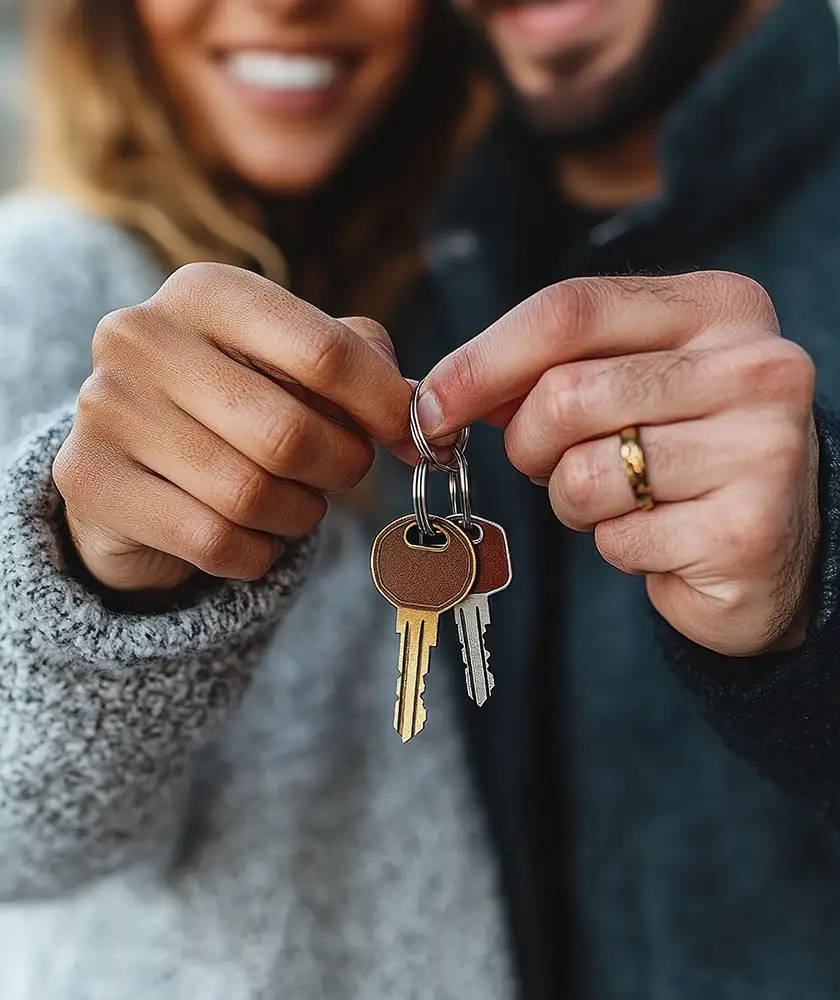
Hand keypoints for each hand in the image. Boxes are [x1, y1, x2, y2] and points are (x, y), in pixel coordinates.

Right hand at [54, 263, 411, 591]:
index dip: (384, 405)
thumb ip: (364, 367)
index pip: (323, 351)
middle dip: (340, 468)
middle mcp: (143, 337)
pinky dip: (255, 554)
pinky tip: (250, 536)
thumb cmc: (237, 406)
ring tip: (293, 502)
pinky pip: (213, 542)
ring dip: (297, 514)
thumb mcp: (298, 363)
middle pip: (290, 434)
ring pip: (251, 495)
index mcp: (207, 292)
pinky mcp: (89, 482)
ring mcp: (106, 409)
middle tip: (342, 472)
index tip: (406, 433)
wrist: (135, 463)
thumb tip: (417, 417)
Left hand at [418, 272, 818, 656]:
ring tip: (620, 498)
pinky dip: (615, 546)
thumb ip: (551, 367)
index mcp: (719, 306)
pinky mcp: (747, 532)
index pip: (568, 310)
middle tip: (546, 463)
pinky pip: (618, 539)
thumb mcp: (628, 382)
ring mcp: (763, 449)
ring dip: (571, 500)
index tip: (432, 404)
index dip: (481, 361)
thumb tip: (442, 393)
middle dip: (527, 444)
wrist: (778, 543)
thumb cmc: (682, 450)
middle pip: (563, 395)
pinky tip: (661, 536)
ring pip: (582, 474)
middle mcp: (756, 366)